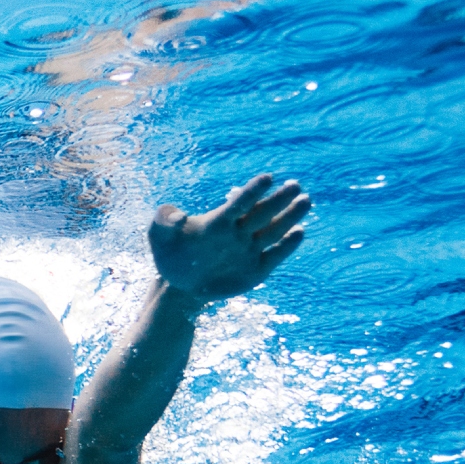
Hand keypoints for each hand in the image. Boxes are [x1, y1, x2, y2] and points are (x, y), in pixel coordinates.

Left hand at [147, 173, 309, 301]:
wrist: (180, 286)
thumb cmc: (170, 255)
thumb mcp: (159, 238)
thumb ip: (163, 221)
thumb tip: (176, 214)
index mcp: (218, 221)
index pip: (238, 203)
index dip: (252, 191)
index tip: (267, 178)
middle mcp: (238, 232)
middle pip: (262, 213)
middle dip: (278, 200)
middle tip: (295, 185)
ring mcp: (249, 250)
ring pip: (274, 230)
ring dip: (290, 216)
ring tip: (305, 201)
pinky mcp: (257, 269)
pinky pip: (274, 255)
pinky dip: (287, 246)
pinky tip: (299, 233)